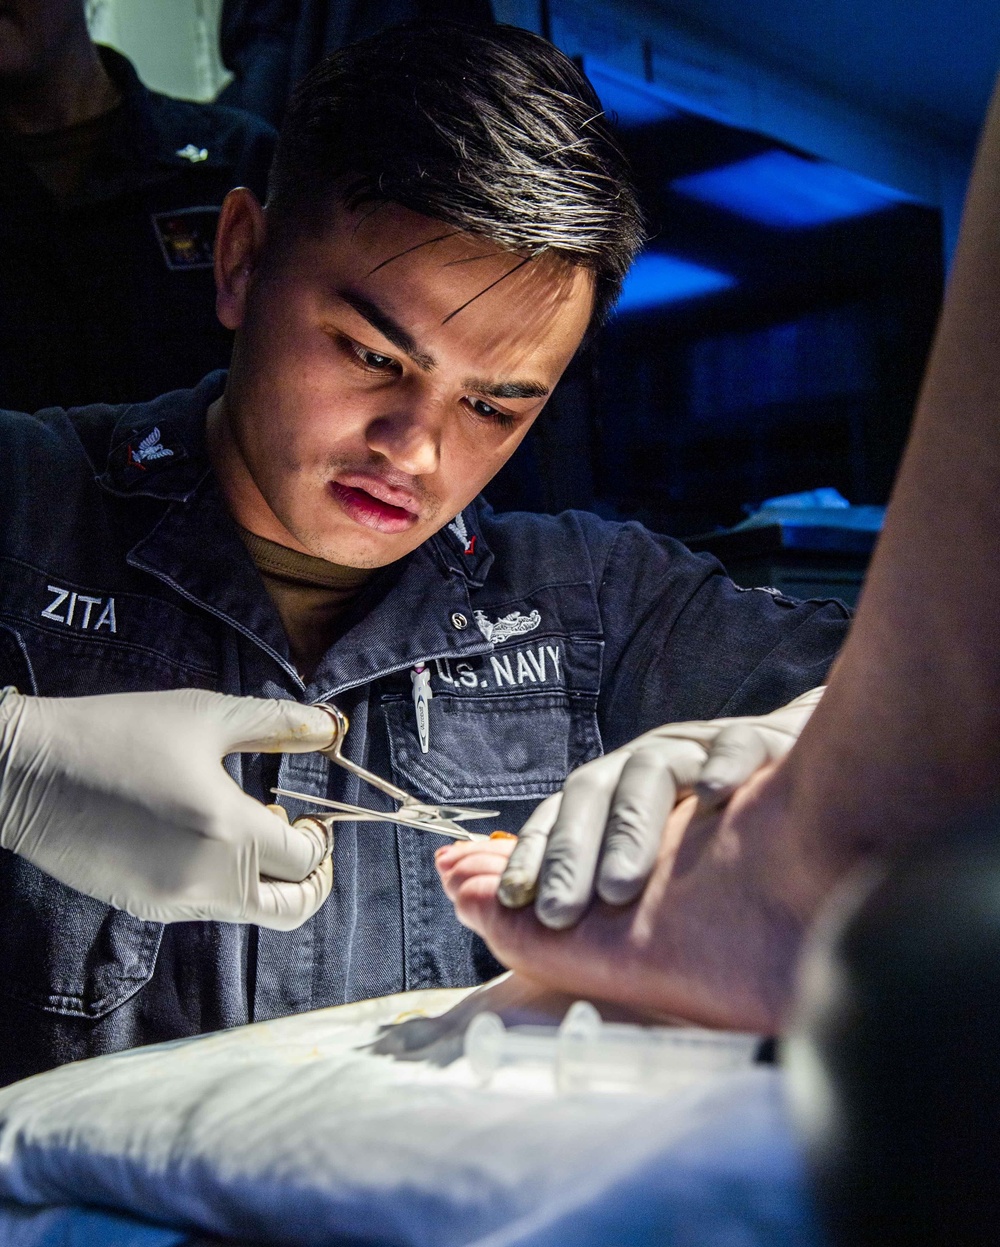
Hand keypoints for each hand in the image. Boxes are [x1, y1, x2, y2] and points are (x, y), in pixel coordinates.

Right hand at [0, 687, 337, 927]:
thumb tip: (331, 730)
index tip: (312, 814)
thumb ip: (278, 724)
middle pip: (291, 909)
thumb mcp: (207, 714)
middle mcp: (206, 881)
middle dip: (312, 879)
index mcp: (229, 833)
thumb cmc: (118, 733)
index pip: (307, 860)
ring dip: (269, 881)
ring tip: (251, 827)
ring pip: (249, 912)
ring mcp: (173, 902)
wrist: (27, 772)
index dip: (322, 839)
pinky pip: (209, 908)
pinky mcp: (146, 907)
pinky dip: (227, 883)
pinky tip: (207, 837)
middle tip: (304, 841)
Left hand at [497, 687, 822, 929]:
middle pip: (593, 792)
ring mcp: (696, 748)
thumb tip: (519, 917)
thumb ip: (600, 879)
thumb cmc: (718, 830)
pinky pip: (735, 745)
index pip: (559, 814)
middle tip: (557, 914)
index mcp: (614, 788)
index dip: (533, 855)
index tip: (513, 906)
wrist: (804, 777)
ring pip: (651, 772)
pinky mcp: (755, 742)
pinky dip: (722, 768)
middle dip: (569, 855)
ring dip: (630, 827)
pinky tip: (716, 800)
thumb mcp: (657, 855)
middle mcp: (645, 762)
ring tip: (619, 886)